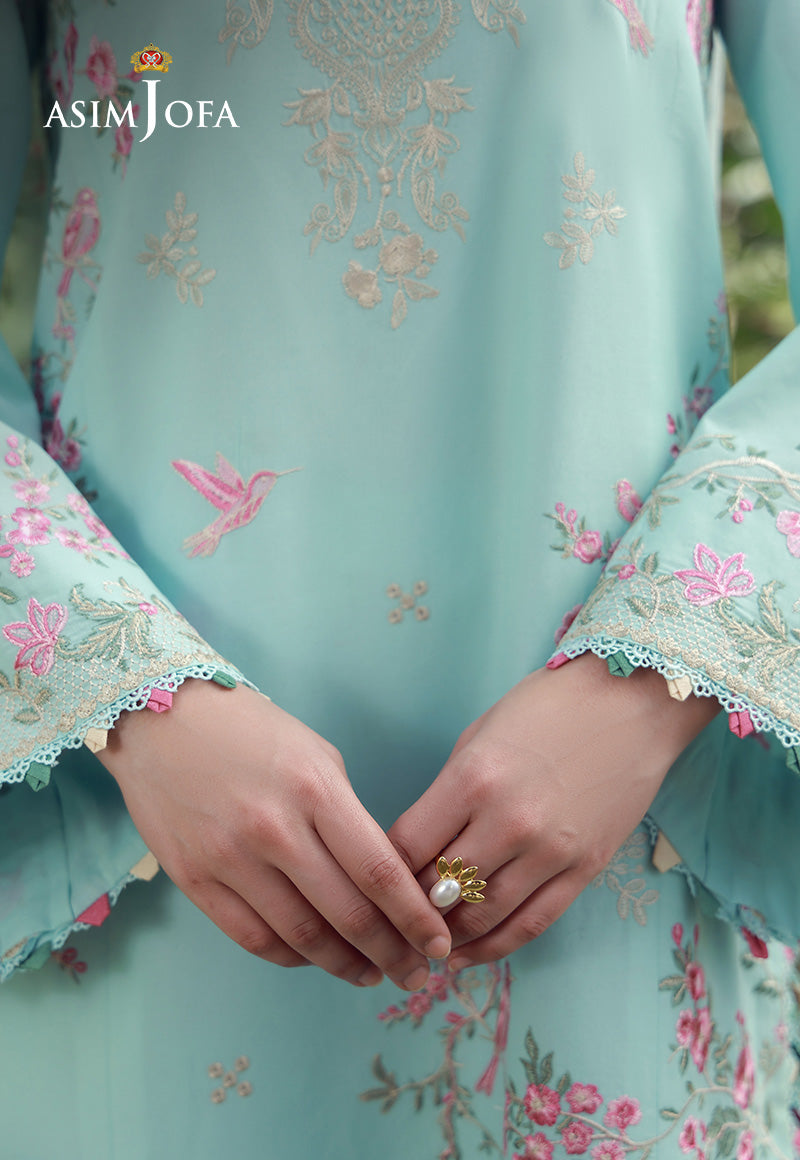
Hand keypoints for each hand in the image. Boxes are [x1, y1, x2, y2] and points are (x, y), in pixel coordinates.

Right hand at [99, 679, 451, 988]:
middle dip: (392, 953)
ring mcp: (230, 858)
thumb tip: (378, 879)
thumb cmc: (251, 731)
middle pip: (348, 914)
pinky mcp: (194, 880)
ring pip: (302, 937)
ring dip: (346, 966)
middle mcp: (275, 828)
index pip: (379, 871)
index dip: (415, 918)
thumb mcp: (315, 755)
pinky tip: (316, 960)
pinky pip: (253, 938)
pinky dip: (292, 958)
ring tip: (371, 975)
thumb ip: (347, 815)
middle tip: (415, 974)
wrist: (161, 719)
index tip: (438, 943)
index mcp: (316, 789)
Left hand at [387, 654, 718, 969]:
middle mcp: (508, 822)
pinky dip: (495, 946)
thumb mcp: (481, 735)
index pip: (407, 847)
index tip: (370, 883)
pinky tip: (468, 955)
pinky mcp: (584, 869)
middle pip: (439, 889)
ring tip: (424, 945)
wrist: (632, 703)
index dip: (382, 872)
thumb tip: (420, 846)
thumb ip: (448, 792)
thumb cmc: (547, 708)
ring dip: (447, 937)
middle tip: (391, 922)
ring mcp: (550, 850)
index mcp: (472, 779)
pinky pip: (532, 924)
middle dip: (410, 910)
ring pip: (483, 917)